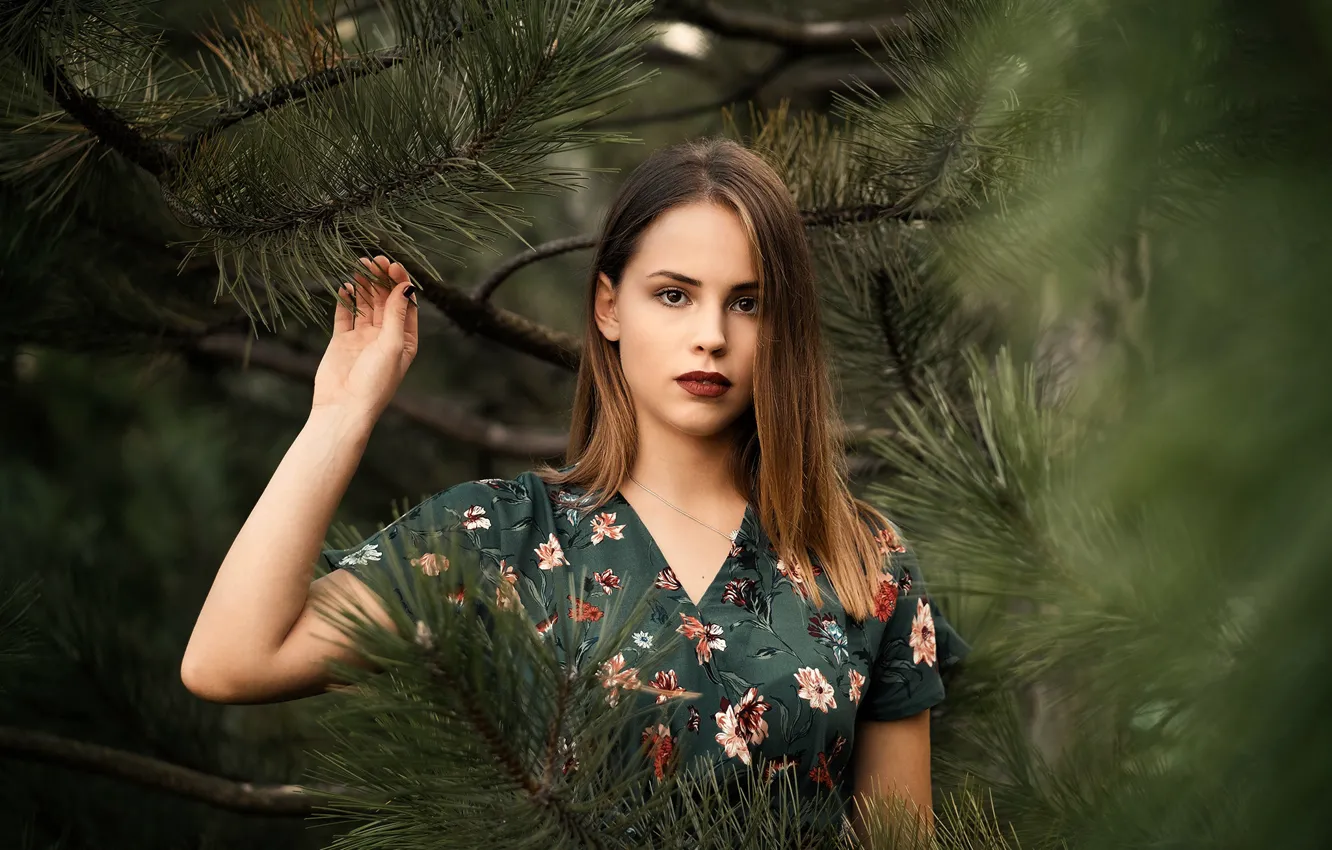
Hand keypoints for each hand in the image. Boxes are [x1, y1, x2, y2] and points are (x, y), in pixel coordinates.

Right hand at [312, 255, 418, 421]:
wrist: (343, 408)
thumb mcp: (392, 345)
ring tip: (359, 265)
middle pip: (385, 301)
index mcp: (405, 341)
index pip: (405, 305)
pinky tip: (346, 285)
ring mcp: (363, 338)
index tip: (393, 265)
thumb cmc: (375, 382)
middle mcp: (386, 338)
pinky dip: (346, 300)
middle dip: (381, 280)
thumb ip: (397, 314)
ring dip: (364, 286)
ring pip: (366, 305)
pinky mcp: (342, 341)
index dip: (400, 284)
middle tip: (374, 259)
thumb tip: (406, 286)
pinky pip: (345, 315)